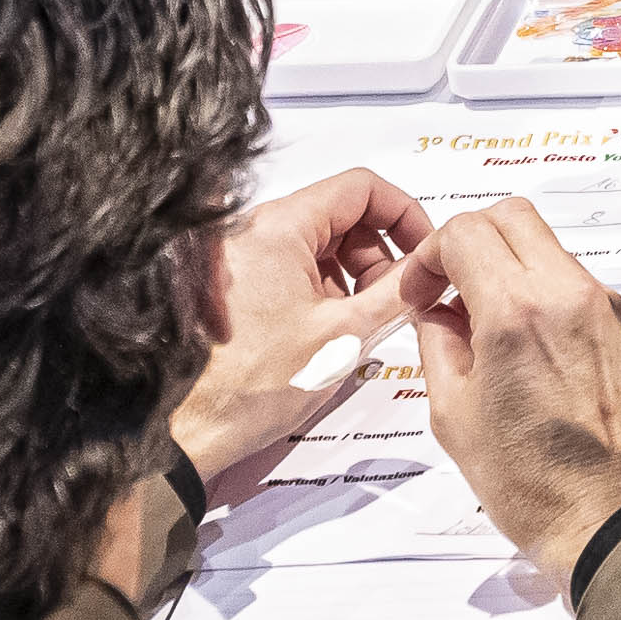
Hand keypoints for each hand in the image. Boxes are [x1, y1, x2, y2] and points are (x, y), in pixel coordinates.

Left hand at [171, 168, 434, 499]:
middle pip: (341, 216)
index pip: (361, 188)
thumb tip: (430, 269)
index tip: (423, 249)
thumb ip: (399, 293)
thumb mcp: (346, 335)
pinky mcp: (236, 284)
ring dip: (352, 277)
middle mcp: (253, 230)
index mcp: (279, 227)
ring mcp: (241, 257)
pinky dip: (323, 292)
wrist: (190, 431)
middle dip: (378, 255)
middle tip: (395, 300)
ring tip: (360, 326)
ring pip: (319, 245)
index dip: (404, 214)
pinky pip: (294, 269)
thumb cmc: (253, 388)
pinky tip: (330, 334)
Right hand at [408, 195, 620, 574]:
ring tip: (496, 333)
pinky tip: (540, 355)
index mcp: (517, 312)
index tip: (425, 289)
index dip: (431, 254)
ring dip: (516, 273)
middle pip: (513, 217)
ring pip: (551, 251)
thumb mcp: (453, 411)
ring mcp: (610, 307)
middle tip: (454, 286)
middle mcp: (570, 295)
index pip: (466, 232)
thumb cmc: (529, 481)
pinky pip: (584, 289)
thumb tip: (436, 309)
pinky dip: (554, 303)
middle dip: (473, 242)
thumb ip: (437, 342)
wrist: (604, 515)